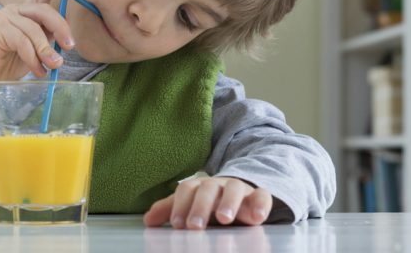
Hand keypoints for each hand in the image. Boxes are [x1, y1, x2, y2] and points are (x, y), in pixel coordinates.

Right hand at [0, 0, 78, 81]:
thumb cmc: (6, 60)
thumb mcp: (33, 48)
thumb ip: (45, 37)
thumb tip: (66, 34)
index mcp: (24, 12)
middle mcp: (14, 10)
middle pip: (43, 10)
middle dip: (60, 27)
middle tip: (69, 45)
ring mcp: (4, 18)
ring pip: (34, 29)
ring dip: (46, 51)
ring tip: (53, 66)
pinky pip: (23, 42)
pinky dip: (34, 58)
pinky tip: (38, 71)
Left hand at [143, 177, 271, 229]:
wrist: (239, 193)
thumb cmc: (210, 202)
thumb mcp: (190, 205)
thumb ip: (170, 210)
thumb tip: (148, 221)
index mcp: (199, 186)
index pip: (187, 190)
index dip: (180, 206)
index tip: (177, 225)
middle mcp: (218, 185)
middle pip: (208, 188)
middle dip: (200, 206)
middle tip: (194, 225)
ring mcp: (239, 189)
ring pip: (234, 188)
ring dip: (228, 202)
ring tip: (224, 218)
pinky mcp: (258, 196)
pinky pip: (262, 196)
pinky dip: (260, 205)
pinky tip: (257, 218)